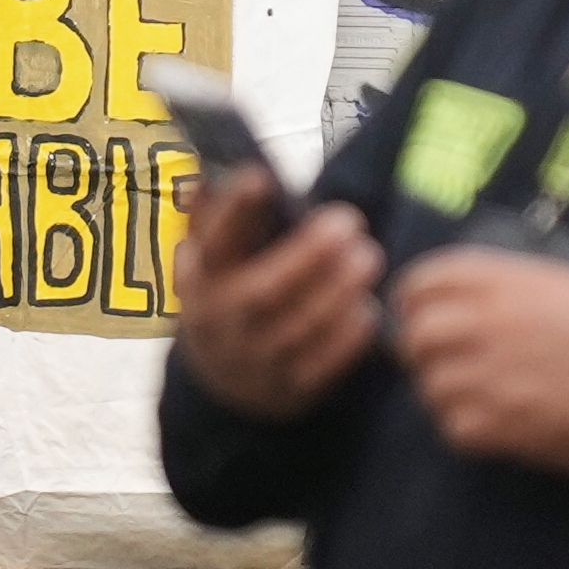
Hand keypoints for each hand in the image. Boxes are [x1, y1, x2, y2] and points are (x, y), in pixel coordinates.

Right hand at [170, 169, 385, 421]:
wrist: (222, 379)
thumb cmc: (230, 292)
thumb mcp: (210, 259)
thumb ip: (213, 218)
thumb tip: (207, 178)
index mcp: (200, 279)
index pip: (211, 243)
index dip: (233, 212)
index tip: (261, 177)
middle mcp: (219, 322)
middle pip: (262, 291)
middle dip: (308, 255)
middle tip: (350, 222)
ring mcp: (251, 361)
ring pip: (296, 330)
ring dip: (336, 292)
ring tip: (368, 257)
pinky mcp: (285, 391)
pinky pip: (319, 369)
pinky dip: (345, 339)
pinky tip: (367, 309)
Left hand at [385, 246, 568, 476]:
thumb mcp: (561, 283)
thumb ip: (502, 281)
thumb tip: (453, 291)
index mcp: (505, 285)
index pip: (426, 280)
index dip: (414, 296)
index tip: (416, 308)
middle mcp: (489, 325)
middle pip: (417, 333)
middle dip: (419, 346)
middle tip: (436, 357)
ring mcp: (489, 377)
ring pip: (430, 383)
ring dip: (443, 389)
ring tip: (472, 391)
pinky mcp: (497, 425)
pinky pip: (452, 425)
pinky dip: (464, 425)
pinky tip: (490, 419)